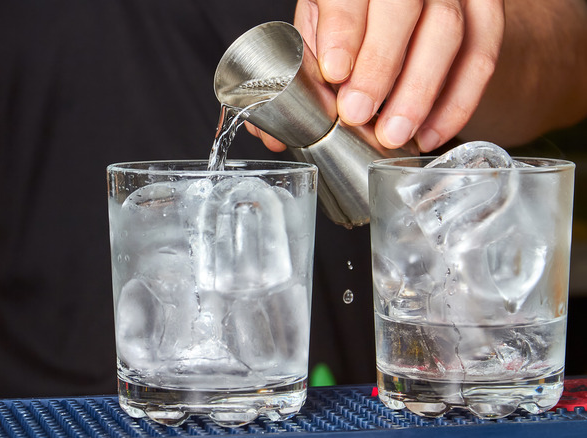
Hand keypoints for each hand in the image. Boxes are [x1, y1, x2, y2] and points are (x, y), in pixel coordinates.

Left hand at [251, 0, 504, 152]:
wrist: (409, 8)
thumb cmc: (353, 19)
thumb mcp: (320, 29)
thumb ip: (300, 71)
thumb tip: (268, 134)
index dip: (343, 30)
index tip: (334, 73)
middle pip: (404, 7)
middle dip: (380, 66)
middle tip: (358, 114)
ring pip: (449, 32)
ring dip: (420, 91)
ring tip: (394, 135)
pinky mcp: (487, 13)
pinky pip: (483, 55)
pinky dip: (458, 101)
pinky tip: (431, 134)